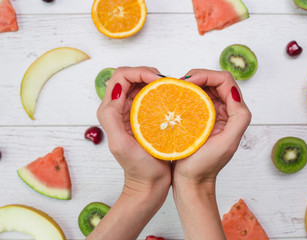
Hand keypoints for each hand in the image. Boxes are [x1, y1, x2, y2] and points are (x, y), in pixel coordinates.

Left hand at [97, 66, 170, 188]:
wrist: (149, 183)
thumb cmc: (138, 168)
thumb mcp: (120, 144)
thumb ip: (111, 117)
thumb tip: (116, 88)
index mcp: (111, 110)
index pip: (121, 77)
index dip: (139, 71)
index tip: (158, 80)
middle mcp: (120, 108)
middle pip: (132, 76)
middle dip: (149, 73)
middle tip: (167, 83)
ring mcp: (133, 112)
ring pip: (142, 84)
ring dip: (156, 82)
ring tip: (171, 89)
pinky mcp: (145, 117)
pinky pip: (151, 96)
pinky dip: (161, 92)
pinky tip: (172, 99)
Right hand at [172, 69, 250, 239]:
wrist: (190, 181)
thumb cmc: (206, 166)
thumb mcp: (227, 143)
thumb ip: (239, 117)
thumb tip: (234, 91)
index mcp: (234, 113)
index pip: (225, 81)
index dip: (207, 75)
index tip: (189, 82)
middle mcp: (224, 110)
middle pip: (214, 80)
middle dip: (198, 76)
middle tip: (180, 83)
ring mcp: (210, 114)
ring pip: (203, 88)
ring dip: (190, 84)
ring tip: (176, 89)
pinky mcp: (198, 119)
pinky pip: (193, 99)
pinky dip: (185, 94)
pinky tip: (174, 98)